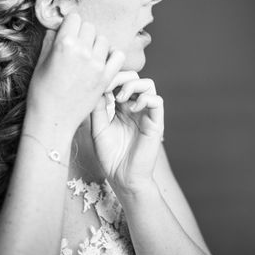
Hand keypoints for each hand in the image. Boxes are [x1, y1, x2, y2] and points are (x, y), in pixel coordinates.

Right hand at [26, 13, 124, 134]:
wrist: (53, 120)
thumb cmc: (42, 93)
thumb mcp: (40, 62)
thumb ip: (50, 41)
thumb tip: (57, 27)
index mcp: (64, 44)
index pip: (74, 18)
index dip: (70, 25)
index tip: (68, 33)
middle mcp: (82, 51)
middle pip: (89, 27)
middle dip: (83, 34)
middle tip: (77, 47)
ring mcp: (97, 64)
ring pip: (103, 39)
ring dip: (96, 44)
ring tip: (88, 56)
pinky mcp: (106, 77)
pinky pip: (118, 55)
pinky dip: (112, 55)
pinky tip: (103, 61)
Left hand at [90, 71, 163, 193]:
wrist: (122, 178)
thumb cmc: (110, 156)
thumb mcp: (98, 128)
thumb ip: (98, 108)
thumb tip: (97, 86)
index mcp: (121, 107)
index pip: (120, 81)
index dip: (111, 77)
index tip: (97, 84)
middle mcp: (135, 107)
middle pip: (135, 77)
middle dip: (121, 77)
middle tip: (108, 87)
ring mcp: (146, 114)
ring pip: (148, 84)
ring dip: (133, 85)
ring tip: (120, 98)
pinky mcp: (156, 123)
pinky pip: (157, 101)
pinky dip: (145, 99)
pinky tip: (131, 109)